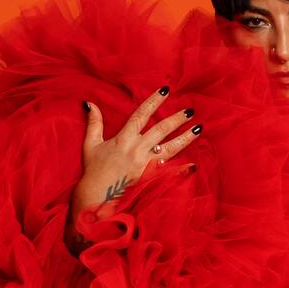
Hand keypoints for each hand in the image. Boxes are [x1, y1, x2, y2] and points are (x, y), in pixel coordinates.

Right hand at [71, 86, 201, 215]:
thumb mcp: (91, 144)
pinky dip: (182, 169)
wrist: (96, 197)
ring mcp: (146, 164)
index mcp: (124, 138)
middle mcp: (137, 149)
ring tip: (199, 129)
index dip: (154, 101)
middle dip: (177, 119)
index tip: (166, 90)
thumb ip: (94, 123)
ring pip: (170, 148)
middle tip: (190, 111)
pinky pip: (170, 171)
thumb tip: (90, 103)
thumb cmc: (94, 171)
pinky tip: (193, 164)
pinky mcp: (150, 178)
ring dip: (185, 138)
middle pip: (161, 129)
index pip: (142, 114)